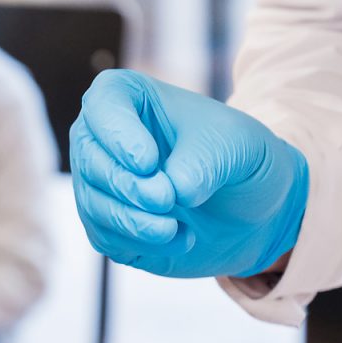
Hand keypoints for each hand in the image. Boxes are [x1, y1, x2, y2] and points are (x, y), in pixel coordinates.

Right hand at [70, 69, 308, 278]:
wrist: (250, 204)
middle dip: (126, 186)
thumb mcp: (235, 146)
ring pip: (93, 205)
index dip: (118, 135)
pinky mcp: (107, 225)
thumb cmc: (236, 156)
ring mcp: (101, 185)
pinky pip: (106, 237)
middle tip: (165, 199)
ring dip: (132, 221)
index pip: (103, 105)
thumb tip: (171, 193)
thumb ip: (201, 163)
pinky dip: (140, 243)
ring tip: (173, 228)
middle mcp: (104, 140)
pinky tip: (180, 239)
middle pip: (91, 161)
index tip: (149, 162)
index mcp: (130, 99)